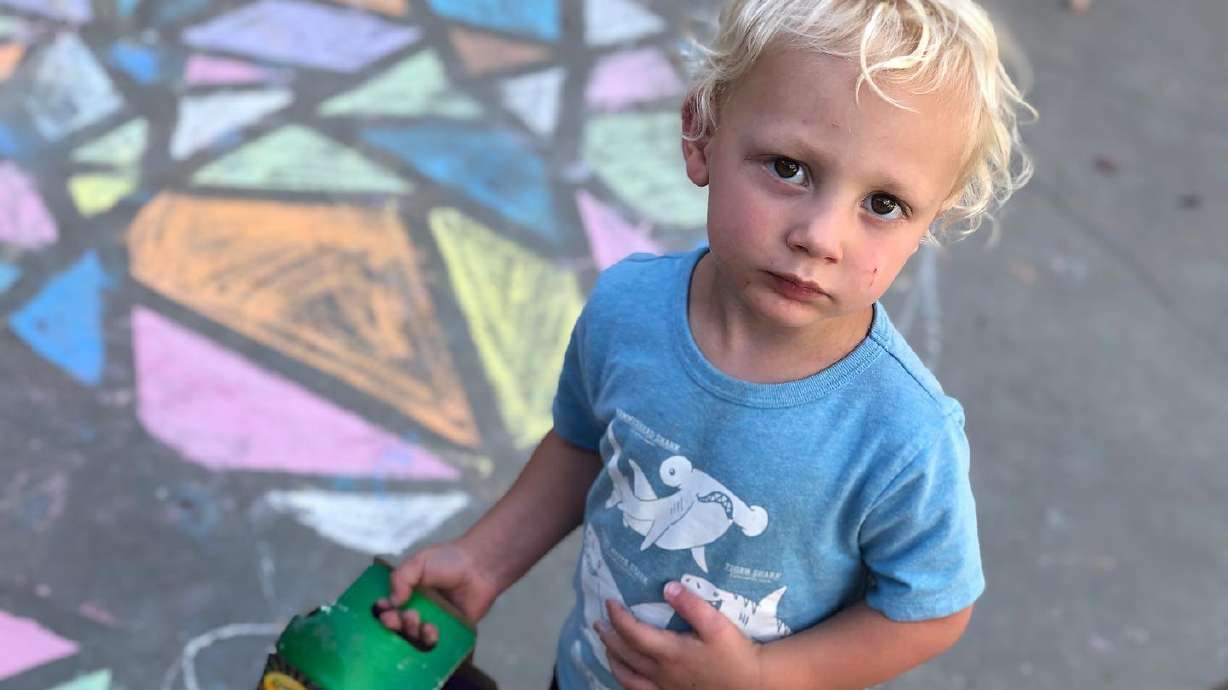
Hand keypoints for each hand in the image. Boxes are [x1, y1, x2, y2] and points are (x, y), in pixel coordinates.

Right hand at [375, 541, 498, 645]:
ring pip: (414, 637)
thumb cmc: (449, 560)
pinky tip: (432, 630)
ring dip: (411, 631)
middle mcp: (418, 610)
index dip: (383, 612)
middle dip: (393, 624)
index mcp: (407, 594)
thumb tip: (391, 602)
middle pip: (398, 626)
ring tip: (417, 619)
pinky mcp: (449, 633)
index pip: (388, 609)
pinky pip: (435, 644)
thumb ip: (400, 578)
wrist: (479, 567)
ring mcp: (433, 623)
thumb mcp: (419, 562)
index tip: (383, 610)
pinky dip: (429, 641)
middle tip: (397, 618)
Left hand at [595, 581, 763, 689]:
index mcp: (669, 652)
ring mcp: (663, 689)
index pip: (632, 632)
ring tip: (606, 647)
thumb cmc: (735, 654)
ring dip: (612, 659)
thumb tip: (667, 586)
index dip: (617, 616)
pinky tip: (626, 674)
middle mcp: (660, 673)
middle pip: (624, 654)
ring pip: (626, 677)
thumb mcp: (717, 625)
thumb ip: (691, 604)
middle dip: (608, 636)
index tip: (609, 602)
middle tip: (598, 622)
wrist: (752, 686)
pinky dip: (625, 680)